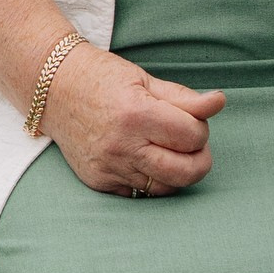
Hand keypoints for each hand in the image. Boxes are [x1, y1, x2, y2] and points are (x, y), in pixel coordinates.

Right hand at [45, 43, 223, 197]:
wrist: (53, 89)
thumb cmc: (103, 78)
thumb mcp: (145, 80)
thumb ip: (185, 98)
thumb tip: (220, 102)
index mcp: (136, 113)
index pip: (192, 136)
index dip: (200, 129)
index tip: (191, 120)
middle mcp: (122, 145)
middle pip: (185, 171)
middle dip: (199, 159)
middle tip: (191, 144)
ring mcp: (108, 167)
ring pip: (165, 187)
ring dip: (176, 172)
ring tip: (168, 152)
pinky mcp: (99, 182)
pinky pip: (139, 194)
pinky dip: (150, 181)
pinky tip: (145, 161)